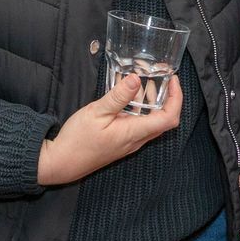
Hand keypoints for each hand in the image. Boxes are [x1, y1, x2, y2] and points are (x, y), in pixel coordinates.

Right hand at [36, 74, 182, 185]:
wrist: (62, 163)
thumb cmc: (78, 139)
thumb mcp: (96, 112)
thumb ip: (118, 96)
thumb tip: (136, 79)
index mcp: (134, 133)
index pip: (168, 118)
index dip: (177, 98)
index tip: (174, 80)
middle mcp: (136, 140)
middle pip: (164, 120)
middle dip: (167, 97)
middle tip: (160, 77)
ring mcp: (130, 143)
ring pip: (151, 122)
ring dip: (152, 102)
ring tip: (143, 81)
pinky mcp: (121, 142)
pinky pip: (139, 125)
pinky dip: (140, 109)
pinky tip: (127, 96)